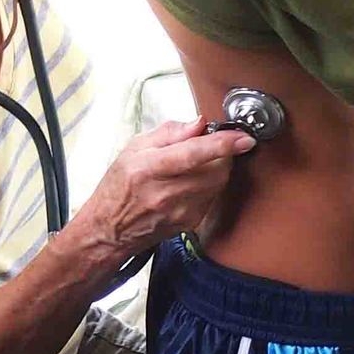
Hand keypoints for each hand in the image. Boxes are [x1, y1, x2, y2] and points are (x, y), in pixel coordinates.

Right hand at [75, 120, 253, 263]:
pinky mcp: (190, 222)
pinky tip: (191, 182)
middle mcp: (166, 193)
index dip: (222, 144)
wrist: (109, 229)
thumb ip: (170, 133)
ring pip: (219, 183)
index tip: (244, 137)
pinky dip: (210, 184)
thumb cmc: (119, 186)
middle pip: (216, 169)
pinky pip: (213, 196)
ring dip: (217, 168)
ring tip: (195, 164)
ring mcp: (180, 211)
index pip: (193, 154)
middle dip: (222, 153)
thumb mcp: (134, 148)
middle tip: (208, 145)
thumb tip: (199, 123)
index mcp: (149, 169)